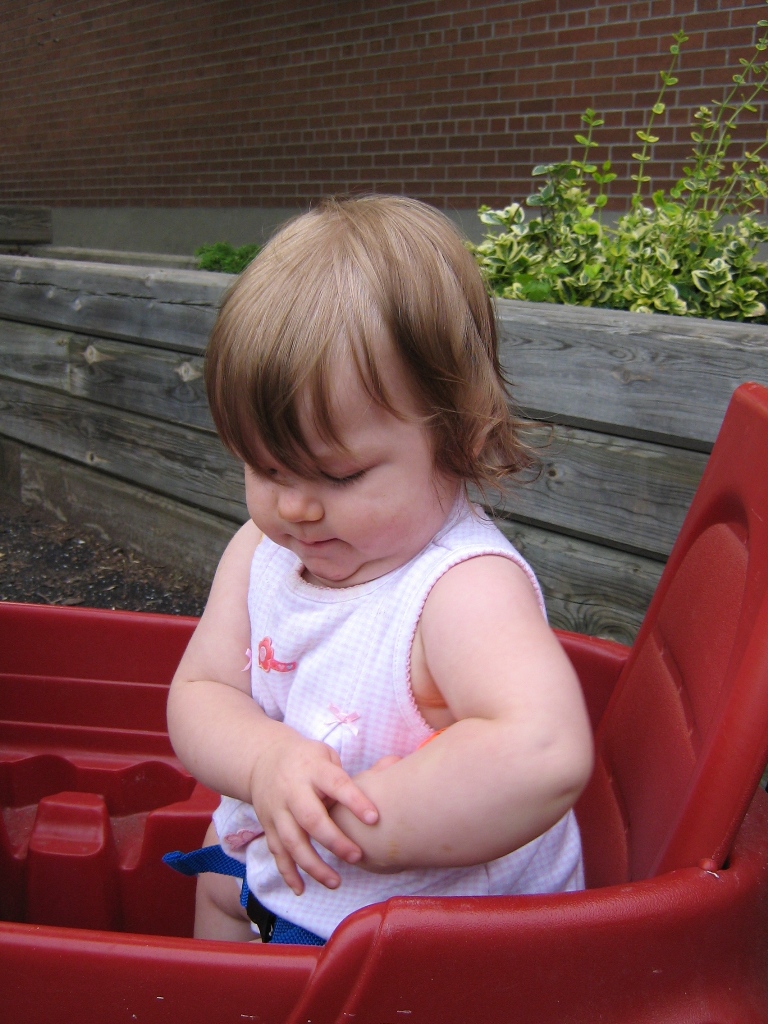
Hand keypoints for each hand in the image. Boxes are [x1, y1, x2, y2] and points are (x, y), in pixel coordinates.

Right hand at [249, 729, 378, 894]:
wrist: (262, 759)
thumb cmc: (306, 760)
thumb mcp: (326, 755)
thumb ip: (351, 773)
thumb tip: (393, 765)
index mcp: (313, 770)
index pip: (336, 784)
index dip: (354, 801)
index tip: (374, 818)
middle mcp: (293, 791)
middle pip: (311, 819)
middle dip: (334, 841)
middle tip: (357, 856)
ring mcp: (278, 810)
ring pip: (292, 842)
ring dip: (313, 865)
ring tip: (335, 882)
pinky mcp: (268, 826)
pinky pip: (277, 852)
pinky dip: (287, 872)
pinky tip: (301, 889)